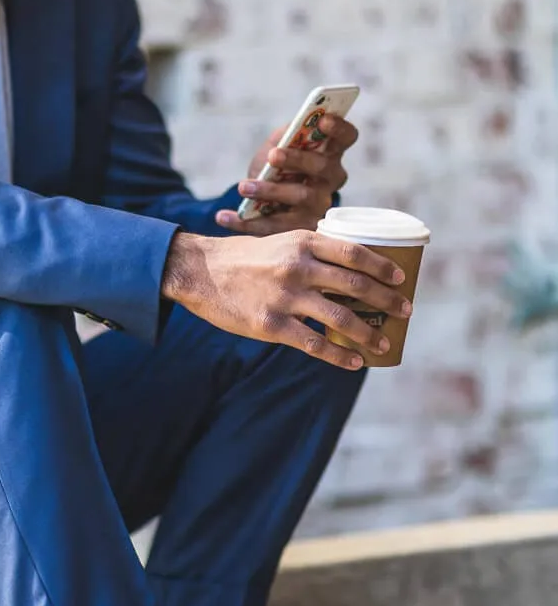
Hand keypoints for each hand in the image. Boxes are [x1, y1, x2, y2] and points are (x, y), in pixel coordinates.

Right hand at [161, 227, 411, 369]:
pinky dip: (339, 355)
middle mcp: (297, 267)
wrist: (200, 272)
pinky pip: (315, 344)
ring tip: (383, 343)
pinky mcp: (270, 325)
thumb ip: (311, 253)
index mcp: (302, 242)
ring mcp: (284, 297)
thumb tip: (349, 270)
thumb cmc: (243, 258)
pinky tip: (354, 362)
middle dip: (387, 300)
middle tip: (405, 311)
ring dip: (369, 333)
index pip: (354, 253)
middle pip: (356, 285)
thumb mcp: (279, 243)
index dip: (383, 267)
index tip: (402, 279)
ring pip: (341, 317)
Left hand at [215, 114, 357, 235]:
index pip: (346, 137)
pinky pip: (273, 226)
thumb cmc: (274, 166)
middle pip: (322, 168)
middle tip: (273, 155)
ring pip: (301, 198)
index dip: (339, 128)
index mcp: (330, 153)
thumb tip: (289, 134)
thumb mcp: (277, 145)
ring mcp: (317, 207)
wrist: (260, 200)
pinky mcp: (298, 229)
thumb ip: (284, 136)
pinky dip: (245, 221)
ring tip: (243, 186)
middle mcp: (330, 181)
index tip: (323, 119)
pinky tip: (223, 216)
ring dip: (270, 191)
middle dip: (298, 160)